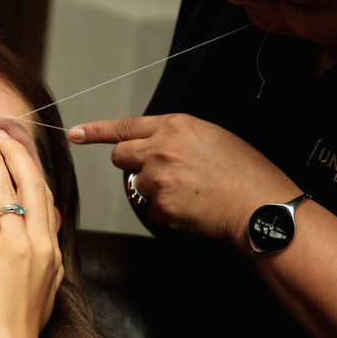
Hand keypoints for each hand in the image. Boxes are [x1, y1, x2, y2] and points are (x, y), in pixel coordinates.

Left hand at [0, 130, 63, 337]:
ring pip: (13, 186)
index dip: (34, 177)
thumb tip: (47, 257)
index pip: (46, 204)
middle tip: (7, 135)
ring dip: (1, 155)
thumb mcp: (44, 295)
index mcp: (52, 254)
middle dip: (21, 156)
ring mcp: (17, 242)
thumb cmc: (18, 332)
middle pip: (35, 186)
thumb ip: (47, 270)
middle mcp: (41, 242)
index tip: (23, 161)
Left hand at [69, 113, 300, 253]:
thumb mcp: (212, 137)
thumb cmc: (245, 172)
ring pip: (137, 185)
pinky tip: (193, 209)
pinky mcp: (161, 206)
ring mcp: (158, 178)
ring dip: (154, 190)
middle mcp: (161, 148)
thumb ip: (177, 137)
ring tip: (189, 193)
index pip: (125, 126)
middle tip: (156, 172)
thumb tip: (158, 146)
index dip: (96, 131)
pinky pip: (153, 209)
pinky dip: (168, 212)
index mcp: (175, 125)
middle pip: (120, 156)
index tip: (76, 133)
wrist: (260, 205)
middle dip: (131, 164)